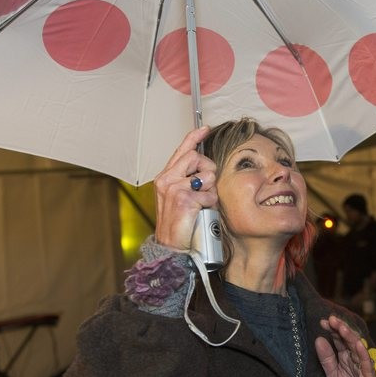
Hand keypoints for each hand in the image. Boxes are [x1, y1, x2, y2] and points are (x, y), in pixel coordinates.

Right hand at [154, 126, 217, 250]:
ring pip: (206, 175)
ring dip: (210, 191)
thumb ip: (188, 181)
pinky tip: (200, 212)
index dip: (194, 137)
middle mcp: (166, 180)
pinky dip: (210, 204)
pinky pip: (210, 193)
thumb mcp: (180, 198)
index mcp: (165, 178)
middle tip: (205, 188)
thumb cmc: (179, 224)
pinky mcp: (184, 199)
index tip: (204, 128)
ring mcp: (174, 189)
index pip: (181, 151)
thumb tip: (205, 168)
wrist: (171, 248)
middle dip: (208, 171)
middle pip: (197, 157)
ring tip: (201, 204)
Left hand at [315, 315, 375, 376]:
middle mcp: (355, 362)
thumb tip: (318, 339)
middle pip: (348, 342)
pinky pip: (367, 366)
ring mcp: (364, 370)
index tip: (322, 321)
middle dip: (340, 329)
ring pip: (358, 350)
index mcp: (345, 360)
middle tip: (331, 319)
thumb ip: (326, 360)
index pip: (339, 341)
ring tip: (342, 327)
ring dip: (350, 337)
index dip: (332, 331)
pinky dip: (363, 354)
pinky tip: (358, 345)